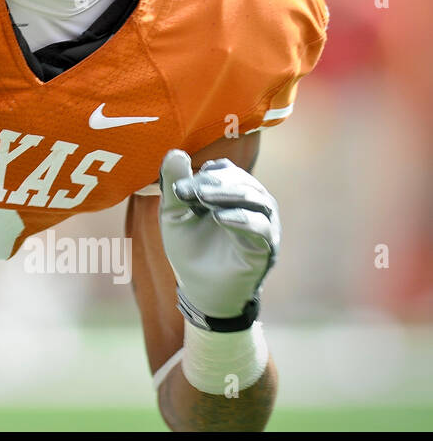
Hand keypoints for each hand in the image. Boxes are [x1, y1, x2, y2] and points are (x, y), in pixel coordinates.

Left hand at [158, 149, 280, 329]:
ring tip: (203, 198)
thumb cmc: (189, 248)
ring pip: (257, 199)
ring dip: (228, 195)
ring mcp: (263, 225)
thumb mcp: (174, 214)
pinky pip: (262, 228)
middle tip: (188, 190)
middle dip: (214, 182)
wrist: (198, 289)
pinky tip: (221, 218)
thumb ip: (174, 184)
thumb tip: (175, 152)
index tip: (178, 188)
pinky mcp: (267, 248)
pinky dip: (243, 219)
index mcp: (230, 193)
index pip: (225, 171)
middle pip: (242, 181)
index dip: (204, 173)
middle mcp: (251, 205)